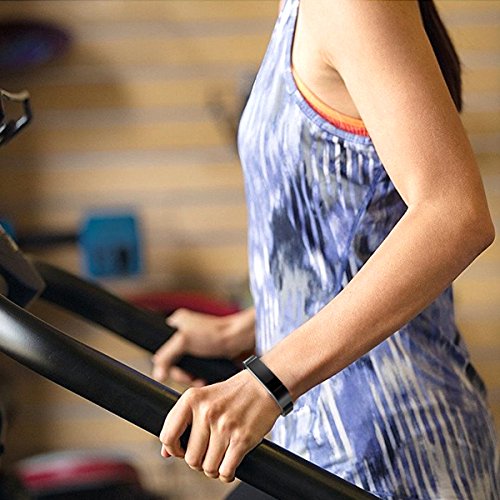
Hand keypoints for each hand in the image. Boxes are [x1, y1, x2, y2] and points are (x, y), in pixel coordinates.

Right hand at [152, 307, 254, 385]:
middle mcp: (187, 333)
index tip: (172, 370)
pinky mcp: (207, 355)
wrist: (239, 340)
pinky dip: (199, 377)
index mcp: (178, 322)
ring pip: (185, 367)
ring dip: (191, 377)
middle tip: (188, 377)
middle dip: (181, 372)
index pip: (162, 346)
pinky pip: (197, 370)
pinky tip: (203, 379)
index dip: (166, 361)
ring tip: (198, 380)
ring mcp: (197, 345)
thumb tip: (157, 373)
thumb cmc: (215, 333)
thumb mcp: (183, 341)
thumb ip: (166, 357)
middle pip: (174, 359)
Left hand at [159, 370, 280, 481]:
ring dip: (214, 469)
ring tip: (220, 458)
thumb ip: (182, 422)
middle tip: (208, 453)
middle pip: (190, 458)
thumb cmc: (233, 394)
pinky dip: (227, 473)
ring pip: (208, 467)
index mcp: (192, 398)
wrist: (264, 385)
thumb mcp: (204, 398)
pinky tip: (230, 464)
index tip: (182, 450)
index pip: (168, 435)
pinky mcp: (241, 438)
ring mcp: (224, 426)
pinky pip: (226, 471)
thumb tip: (166, 452)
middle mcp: (206, 411)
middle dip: (198, 462)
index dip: (174, 449)